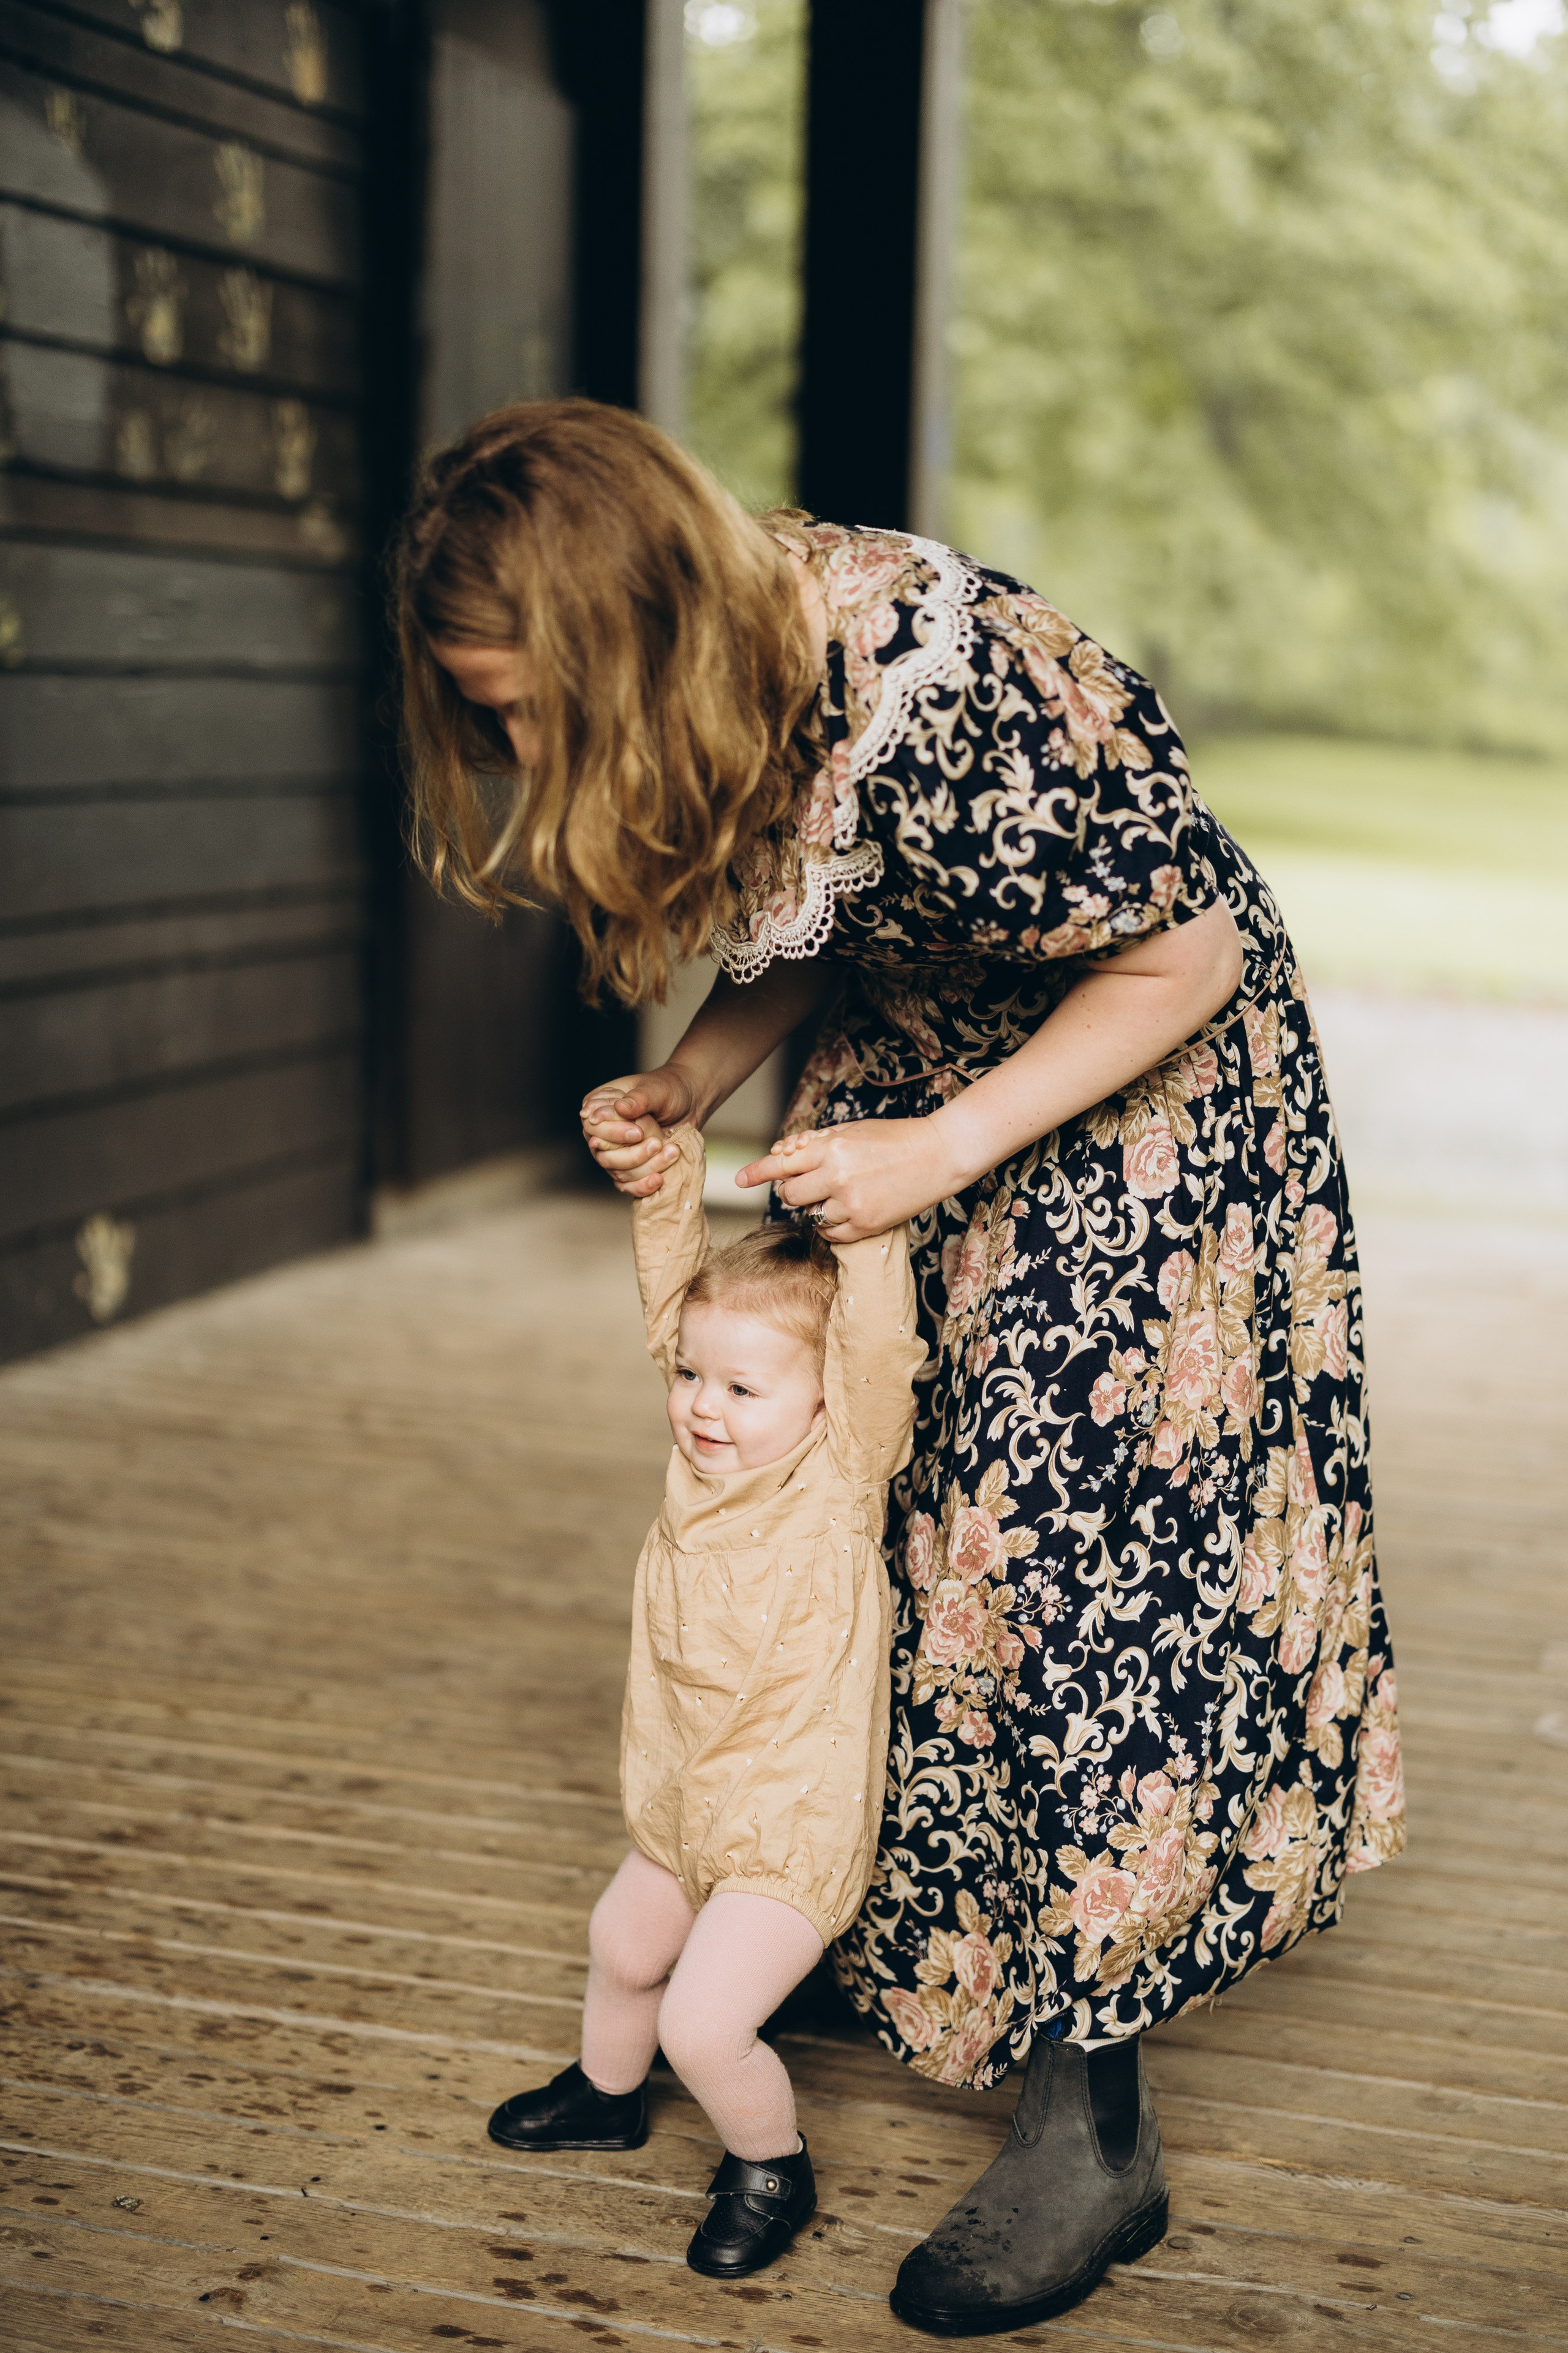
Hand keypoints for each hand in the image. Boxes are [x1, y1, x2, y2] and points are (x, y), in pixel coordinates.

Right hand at [581, 1067, 694, 1197]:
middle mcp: (602, 1132)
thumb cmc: (669, 1090)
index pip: (593, 1126)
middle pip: (603, 1155)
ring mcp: (615, 1153)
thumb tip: (620, 1107)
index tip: (638, 1132)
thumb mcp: (657, 1090)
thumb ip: (639, 1098)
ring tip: (671, 1152)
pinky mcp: (630, 1168)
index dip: (612, 1133)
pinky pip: (628, 1185)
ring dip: (644, 1167)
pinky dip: (642, 1186)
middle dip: (632, 1154)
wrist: (691, 1104)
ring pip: (618, 1172)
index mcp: (599, 1106)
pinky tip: (658, 1179)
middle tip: (657, 1143)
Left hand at [737, 1117, 960, 1241]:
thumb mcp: (851, 1131)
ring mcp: (852, 1205)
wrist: (939, 1155)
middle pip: (790, 1196)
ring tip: (842, 1193)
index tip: (738, 1179)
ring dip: (817, 1208)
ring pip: (810, 1217)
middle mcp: (838, 1178)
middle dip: (794, 1191)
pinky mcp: (866, 1226)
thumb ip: (815, 1144)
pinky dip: (832, 1225)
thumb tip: (782, 1155)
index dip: (757, 1172)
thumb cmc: (894, 1138)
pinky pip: (831, 1234)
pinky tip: (848, 1210)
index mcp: (832, 1150)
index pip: (782, 1164)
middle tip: (812, 1184)